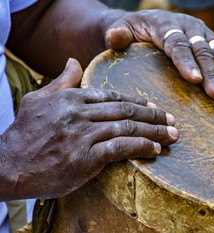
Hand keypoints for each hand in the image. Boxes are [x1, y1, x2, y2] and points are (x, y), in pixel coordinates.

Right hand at [0, 58, 177, 199]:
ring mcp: (82, 135)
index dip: (138, 102)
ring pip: (127, 127)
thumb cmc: (24, 134)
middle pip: (126, 110)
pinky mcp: (84, 157)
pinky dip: (141, 147)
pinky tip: (155, 150)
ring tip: (172, 135)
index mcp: (72, 98)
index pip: (114, 96)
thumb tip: (74, 61)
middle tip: (173, 120)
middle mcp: (79, 113)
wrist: (7, 166)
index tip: (155, 108)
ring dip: (154, 132)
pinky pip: (120, 148)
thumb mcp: (38, 100)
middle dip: (153, 116)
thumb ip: (62, 81)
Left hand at [102, 9, 213, 100]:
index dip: (187, 62)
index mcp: (165, 25)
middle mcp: (188, 27)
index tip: (196, 81)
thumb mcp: (119, 29)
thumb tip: (115, 37)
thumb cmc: (130, 31)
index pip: (177, 44)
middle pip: (203, 51)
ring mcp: (202, 32)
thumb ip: (117, 34)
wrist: (143, 21)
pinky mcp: (211, 38)